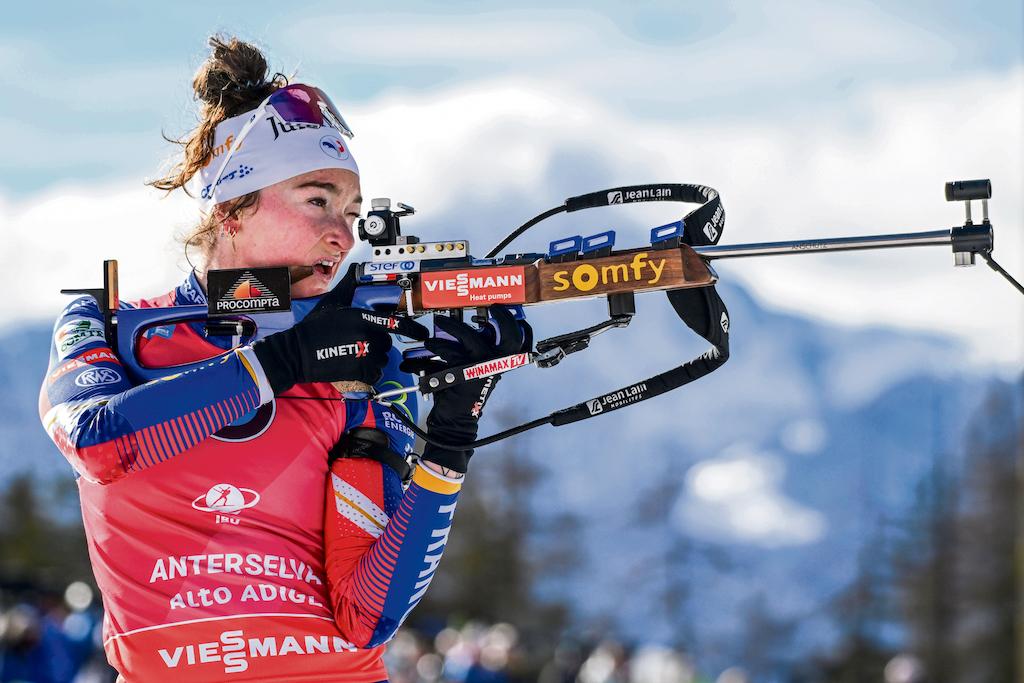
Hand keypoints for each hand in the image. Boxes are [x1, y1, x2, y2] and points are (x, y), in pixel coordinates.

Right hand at [253, 265, 428, 393]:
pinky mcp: (359, 371)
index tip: (422, 333)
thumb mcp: (332, 302)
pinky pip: (375, 374)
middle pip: (387, 343)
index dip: (413, 329)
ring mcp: (365, 354)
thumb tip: (356, 269)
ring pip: (382, 359)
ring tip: (354, 354)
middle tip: (360, 343)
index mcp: (362, 317)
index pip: (395, 323)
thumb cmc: (314, 328)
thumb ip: (348, 286)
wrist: (298, 353)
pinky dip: (369, 373)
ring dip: (373, 359)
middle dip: (378, 343)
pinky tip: (356, 367)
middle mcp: (367, 335)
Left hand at [409, 305, 531, 473]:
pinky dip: (437, 346)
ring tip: (440, 325)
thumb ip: (472, 352)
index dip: (509, 321)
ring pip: (470, 337)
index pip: (515, 339)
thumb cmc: (462, 395)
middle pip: (506, 335)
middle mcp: (495, 365)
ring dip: (452, 327)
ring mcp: (482, 368)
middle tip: (483, 308)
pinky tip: (430, 346)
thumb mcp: (473, 370)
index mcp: (499, 363)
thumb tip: (461, 330)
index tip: (498, 309)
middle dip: (493, 318)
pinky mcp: (465, 371)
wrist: (454, 420)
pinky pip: (450, 351)